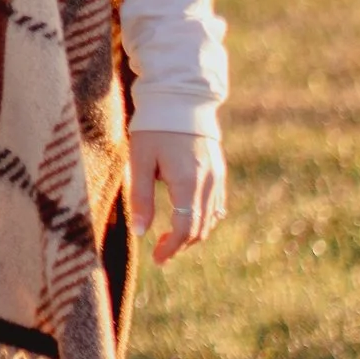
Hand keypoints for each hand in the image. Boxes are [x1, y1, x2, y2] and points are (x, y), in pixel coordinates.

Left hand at [129, 128, 224, 267]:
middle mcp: (208, 183)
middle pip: (200, 228)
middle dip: (181, 244)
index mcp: (188, 182)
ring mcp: (217, 177)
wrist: (180, 99)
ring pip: (211, 219)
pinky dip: (203, 218)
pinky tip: (187, 218)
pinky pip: (216, 205)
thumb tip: (141, 233)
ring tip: (170, 237)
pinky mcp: (219, 171)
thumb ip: (141, 197)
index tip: (157, 259)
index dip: (172, 248)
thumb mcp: (140, 160)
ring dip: (192, 233)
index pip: (186, 229)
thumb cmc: (154, 128)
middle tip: (160, 252)